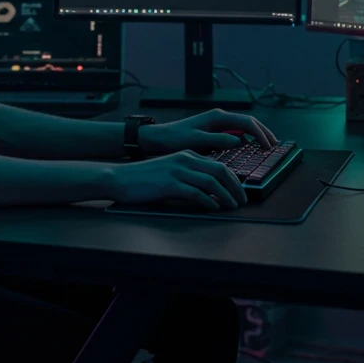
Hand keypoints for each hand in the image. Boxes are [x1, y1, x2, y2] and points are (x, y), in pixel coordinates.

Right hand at [107, 151, 247, 209]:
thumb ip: (189, 175)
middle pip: (221, 171)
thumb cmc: (144, 178)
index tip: (240, 191)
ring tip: (232, 206)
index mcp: (187, 155)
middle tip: (242, 200)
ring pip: (212, 182)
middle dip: (236, 187)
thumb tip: (210, 190)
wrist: (121, 178)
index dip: (234, 179)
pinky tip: (214, 208)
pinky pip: (196, 193)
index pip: (219, 164)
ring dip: (226, 195)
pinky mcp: (169, 185)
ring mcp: (177, 171)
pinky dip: (209, 201)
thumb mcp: (171, 169)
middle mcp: (185, 160)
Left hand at [141, 108, 277, 155]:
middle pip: (249, 121)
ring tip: (268, 145)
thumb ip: (218, 140)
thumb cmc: (174, 139)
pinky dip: (247, 138)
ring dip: (257, 134)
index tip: (269, 146)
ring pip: (244, 126)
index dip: (260, 134)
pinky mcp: (213, 130)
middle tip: (276, 145)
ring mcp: (217, 123)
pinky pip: (236, 132)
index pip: (247, 122)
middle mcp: (219, 117)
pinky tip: (250, 147)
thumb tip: (239, 140)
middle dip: (264, 132)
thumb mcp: (196, 141)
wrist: (158, 138)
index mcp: (217, 117)